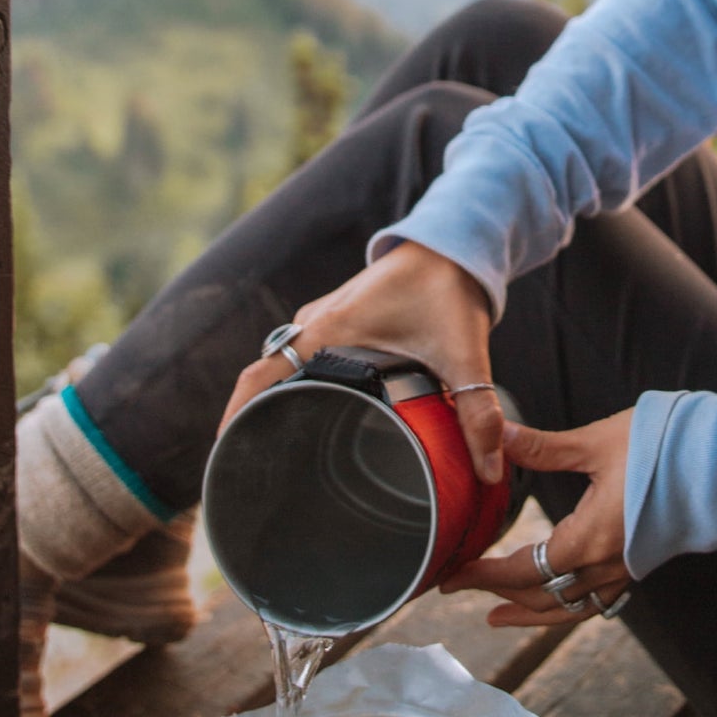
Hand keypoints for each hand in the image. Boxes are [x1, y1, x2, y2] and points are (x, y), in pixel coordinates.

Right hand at [218, 242, 506, 481]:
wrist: (454, 244)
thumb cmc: (449, 291)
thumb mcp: (465, 356)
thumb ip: (478, 412)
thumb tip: (491, 471)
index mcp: (328, 332)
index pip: (259, 377)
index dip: (236, 418)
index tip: (226, 456)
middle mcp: (314, 325)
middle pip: (265, 378)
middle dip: (255, 420)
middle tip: (256, 468)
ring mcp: (322, 320)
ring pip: (285, 367)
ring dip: (278, 402)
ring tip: (281, 450)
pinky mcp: (338, 321)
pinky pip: (303, 356)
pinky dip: (300, 384)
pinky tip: (314, 415)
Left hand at [444, 411, 632, 625]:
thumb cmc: (668, 448)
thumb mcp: (597, 442)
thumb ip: (543, 448)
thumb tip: (496, 435)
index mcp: (589, 539)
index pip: (522, 571)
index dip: (483, 576)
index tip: (452, 577)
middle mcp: (606, 565)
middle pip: (542, 596)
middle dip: (497, 595)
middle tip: (462, 590)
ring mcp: (627, 569)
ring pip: (571, 608)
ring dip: (531, 614)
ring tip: (499, 618)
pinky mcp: (642, 563)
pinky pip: (599, 601)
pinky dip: (570, 607)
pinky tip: (559, 599)